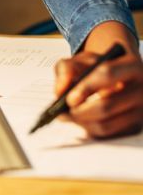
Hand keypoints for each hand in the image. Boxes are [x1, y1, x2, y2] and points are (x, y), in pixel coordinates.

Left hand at [54, 22, 142, 138]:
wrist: (117, 74)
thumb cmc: (97, 67)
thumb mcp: (80, 60)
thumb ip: (66, 69)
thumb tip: (60, 91)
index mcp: (131, 65)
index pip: (107, 74)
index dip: (85, 87)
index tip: (69, 98)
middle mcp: (141, 89)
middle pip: (106, 105)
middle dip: (79, 111)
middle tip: (63, 110)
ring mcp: (141, 111)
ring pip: (105, 124)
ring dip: (81, 122)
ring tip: (67, 115)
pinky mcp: (135, 127)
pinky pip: (107, 134)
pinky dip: (89, 129)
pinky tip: (80, 119)